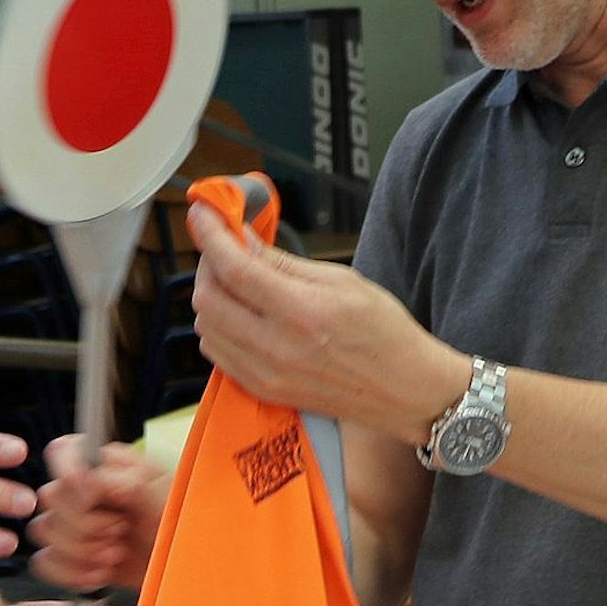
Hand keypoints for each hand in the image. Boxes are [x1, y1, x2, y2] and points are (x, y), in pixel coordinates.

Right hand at [29, 434, 168, 590]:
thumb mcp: (166, 499)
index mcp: (107, 466)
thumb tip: (90, 477)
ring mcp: (74, 524)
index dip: (66, 470)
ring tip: (114, 554)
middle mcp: (85, 491)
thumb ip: (127, 483)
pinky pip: (44, 562)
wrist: (187, 573)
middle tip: (120, 530)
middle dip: (85, 523)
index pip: (63, 451)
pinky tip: (100, 573)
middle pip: (50, 497)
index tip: (88, 494)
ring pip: (44, 530)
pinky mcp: (70, 556)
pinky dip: (72, 573)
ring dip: (81, 550)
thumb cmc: (182, 529)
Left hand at [186, 203, 462, 444]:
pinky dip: (218, 326)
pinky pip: (218, 353)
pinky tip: (241, 313)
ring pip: (205, 327)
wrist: (404, 391)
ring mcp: (266, 374)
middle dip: (208, 265)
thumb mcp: (342, 281)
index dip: (211, 236)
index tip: (202, 214)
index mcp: (302, 312)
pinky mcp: (263, 390)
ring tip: (235, 281)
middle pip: (208, 299)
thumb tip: (243, 240)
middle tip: (225, 249)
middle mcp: (277, 347)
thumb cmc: (384, 333)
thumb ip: (283, 262)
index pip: (235, 269)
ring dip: (211, 296)